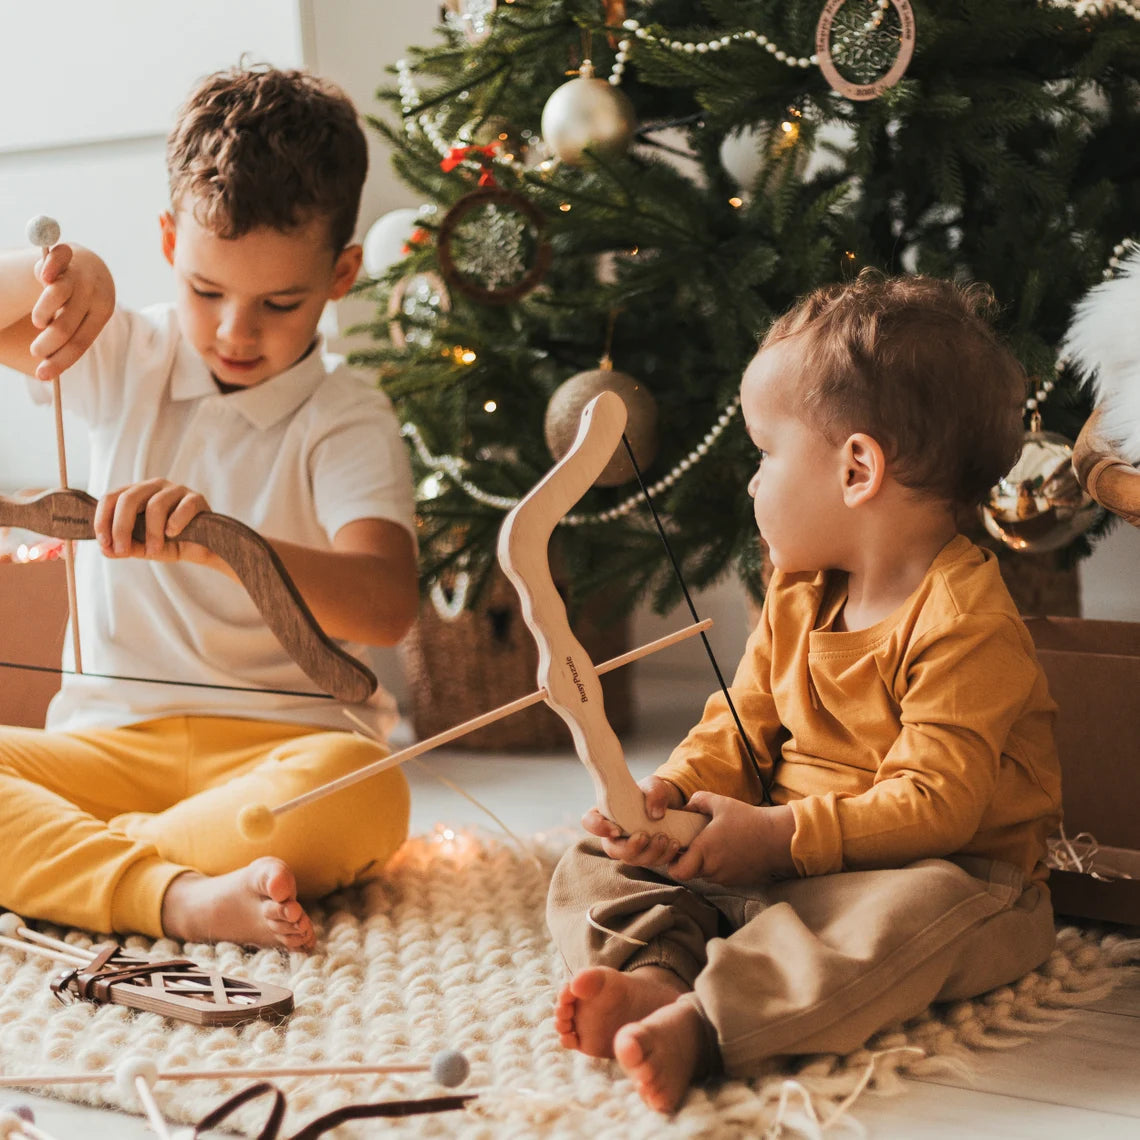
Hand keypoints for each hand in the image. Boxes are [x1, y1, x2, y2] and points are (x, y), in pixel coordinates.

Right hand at [29, 244, 114, 380]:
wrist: (91, 264)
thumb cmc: (85, 300)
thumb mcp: (85, 319)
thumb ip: (72, 336)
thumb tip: (48, 372)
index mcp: (102, 312)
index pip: (80, 342)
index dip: (61, 361)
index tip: (43, 376)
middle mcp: (93, 293)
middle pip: (67, 325)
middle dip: (48, 343)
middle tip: (36, 351)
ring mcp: (78, 273)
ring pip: (59, 295)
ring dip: (43, 312)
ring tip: (39, 322)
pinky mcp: (66, 255)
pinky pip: (59, 258)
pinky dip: (51, 266)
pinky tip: (45, 278)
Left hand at [94, 479, 212, 564]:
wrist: (202, 550)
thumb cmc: (171, 544)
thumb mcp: (143, 548)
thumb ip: (126, 547)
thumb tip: (107, 550)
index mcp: (135, 494)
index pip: (110, 498)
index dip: (103, 520)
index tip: (106, 544)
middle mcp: (153, 487)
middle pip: (128, 498)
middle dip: (122, 527)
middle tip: (123, 550)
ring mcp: (175, 490)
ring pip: (155, 505)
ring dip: (152, 533)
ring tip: (154, 551)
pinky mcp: (196, 498)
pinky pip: (183, 507)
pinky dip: (175, 523)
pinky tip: (174, 535)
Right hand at [582, 776, 688, 866]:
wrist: (670, 805)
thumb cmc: (653, 792)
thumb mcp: (655, 784)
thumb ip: (654, 792)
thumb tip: (655, 815)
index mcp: (607, 812)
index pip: (590, 822)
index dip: (598, 828)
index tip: (616, 829)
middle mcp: (614, 834)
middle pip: (612, 850)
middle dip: (629, 848)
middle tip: (644, 836)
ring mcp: (629, 847)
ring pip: (633, 859)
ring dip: (650, 853)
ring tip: (666, 838)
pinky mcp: (645, 855)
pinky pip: (651, 863)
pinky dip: (664, 856)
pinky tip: (674, 844)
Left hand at [665, 795, 795, 887]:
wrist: (777, 838)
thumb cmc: (748, 820)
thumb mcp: (721, 802)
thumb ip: (698, 800)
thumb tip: (685, 806)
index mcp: (704, 850)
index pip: (677, 871)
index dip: (673, 863)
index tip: (678, 850)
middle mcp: (713, 868)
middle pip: (690, 872)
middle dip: (689, 861)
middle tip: (694, 845)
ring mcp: (725, 878)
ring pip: (706, 875)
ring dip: (705, 864)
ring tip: (715, 845)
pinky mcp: (737, 882)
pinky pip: (721, 877)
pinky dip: (720, 867)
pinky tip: (728, 851)